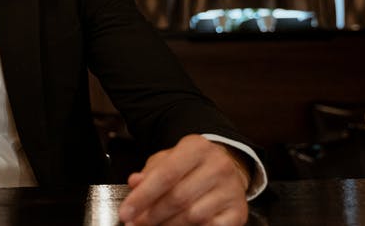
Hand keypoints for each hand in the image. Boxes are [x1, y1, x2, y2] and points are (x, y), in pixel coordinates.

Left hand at [118, 134, 249, 225]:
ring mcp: (231, 190)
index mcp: (197, 147)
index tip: (125, 212)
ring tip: (153, 225)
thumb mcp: (168, 160)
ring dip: (167, 225)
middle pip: (178, 198)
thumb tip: (135, 183)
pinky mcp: (238, 211)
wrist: (227, 169)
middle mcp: (218, 166)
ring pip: (193, 216)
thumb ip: (150, 172)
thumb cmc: (192, 166)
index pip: (166, 174)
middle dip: (151, 215)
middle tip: (135, 223)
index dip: (143, 196)